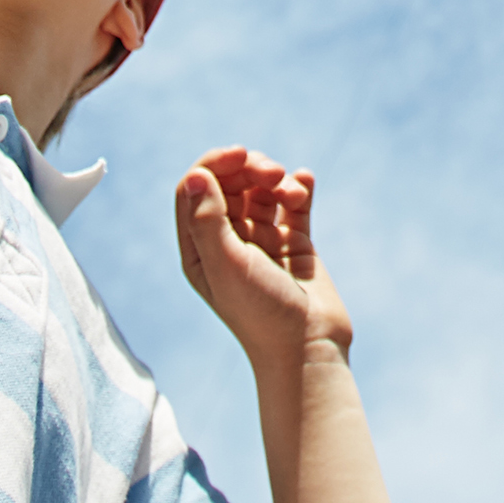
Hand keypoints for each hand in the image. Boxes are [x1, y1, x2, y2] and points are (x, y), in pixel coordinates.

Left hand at [177, 148, 355, 373]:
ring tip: (291, 193)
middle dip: (250, 168)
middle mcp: (227, 240)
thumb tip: (198, 175)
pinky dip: (298, 187)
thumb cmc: (260, 313)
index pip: (196, 188)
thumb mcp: (226, 266)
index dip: (215, 165)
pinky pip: (293, 203)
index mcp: (200, 248)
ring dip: (276, 179)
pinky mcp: (293, 242)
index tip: (241, 156)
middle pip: (230, 182)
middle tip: (272, 174)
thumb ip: (208, 219)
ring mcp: (261, 240)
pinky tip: (305, 182)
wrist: (307, 346)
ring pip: (261, 188)